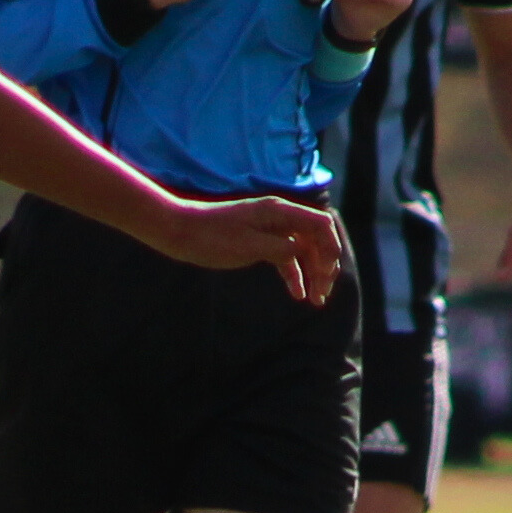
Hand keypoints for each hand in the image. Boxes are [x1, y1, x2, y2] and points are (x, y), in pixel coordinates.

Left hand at [152, 192, 347, 305]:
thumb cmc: (211, 238)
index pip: (320, 224)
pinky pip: (286, 257)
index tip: (328, 274)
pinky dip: (294, 274)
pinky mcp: (260, 242)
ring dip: (312, 273)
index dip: (331, 248)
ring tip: (315, 300)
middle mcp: (279, 217)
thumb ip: (280, 247)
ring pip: (303, 251)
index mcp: (279, 211)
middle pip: (315, 239)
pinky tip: (298, 295)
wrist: (180, 232)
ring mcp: (270, 229)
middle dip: (324, 265)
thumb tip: (305, 250)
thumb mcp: (249, 246)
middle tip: (322, 294)